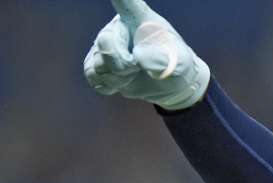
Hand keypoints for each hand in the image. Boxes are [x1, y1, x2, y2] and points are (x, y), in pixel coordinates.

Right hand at [83, 0, 209, 110]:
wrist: (169, 83)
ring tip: (134, 73)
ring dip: (117, 77)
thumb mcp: (180, 63)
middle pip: (105, 41)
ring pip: (97, 64)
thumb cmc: (176, 65)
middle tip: (138, 67)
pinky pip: (93, 76)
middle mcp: (118, 27)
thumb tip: (137, 57)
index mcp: (139, 18)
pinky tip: (123, 81)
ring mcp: (106, 45)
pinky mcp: (98, 62)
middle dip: (122, 63)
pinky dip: (109, 85)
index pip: (125, 1)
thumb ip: (162, 59)